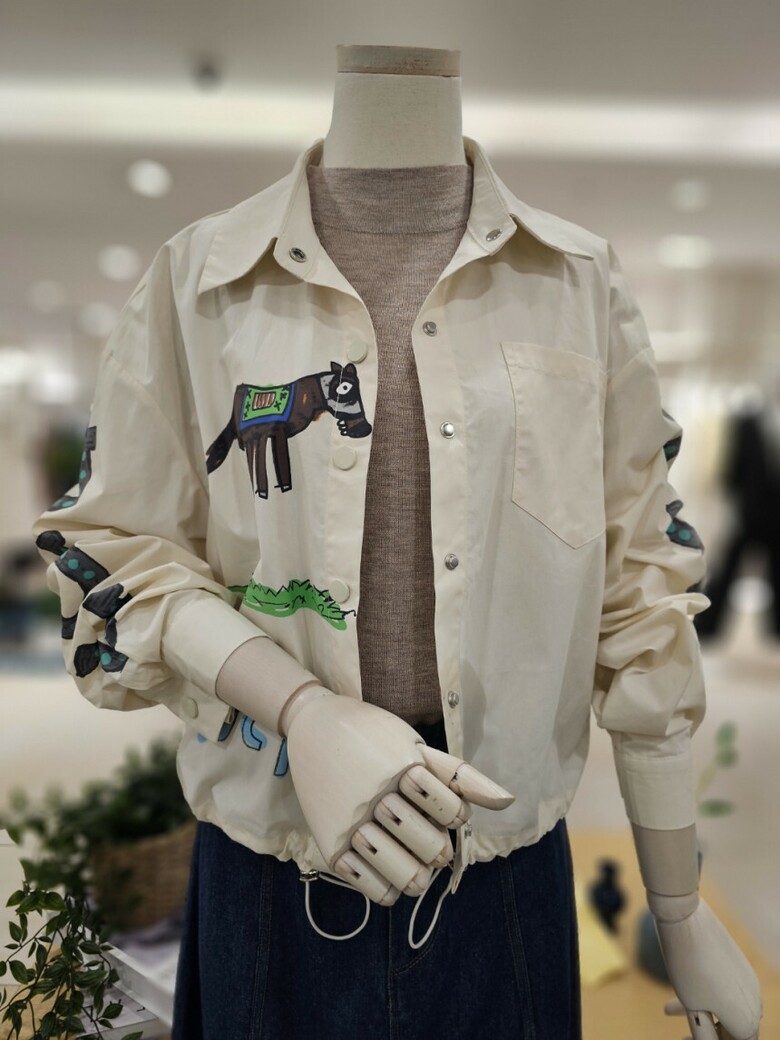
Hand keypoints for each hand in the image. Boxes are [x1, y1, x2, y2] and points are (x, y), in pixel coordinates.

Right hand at [284, 692, 513, 903]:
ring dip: (417, 876)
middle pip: (427, 844)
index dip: (456, 817)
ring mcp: (350, 820)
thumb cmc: (373, 735)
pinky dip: (386, 889)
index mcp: (402, 767)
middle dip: (439, 850)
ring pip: (400, 871)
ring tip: (419, 869)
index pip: (450, 811)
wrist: (313, 725)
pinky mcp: (329, 841)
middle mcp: (375, 795)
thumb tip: (508, 801)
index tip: (448, 812)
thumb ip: (460, 776)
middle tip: (435, 848)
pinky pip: (366, 884)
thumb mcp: (417, 746)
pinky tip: (390, 874)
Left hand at [651, 896, 760, 1039]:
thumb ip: (704, 1031)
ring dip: (702, 1012)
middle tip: (682, 1033)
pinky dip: (704, 994)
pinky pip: (724, 987)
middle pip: (733, 1028)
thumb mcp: (693, 1007)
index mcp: (747, 1018)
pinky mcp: (735, 961)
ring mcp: (746, 978)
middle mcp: (754, 999)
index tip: (687, 1038)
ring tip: (668, 1008)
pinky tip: (679, 989)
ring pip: (725, 1006)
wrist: (684, 915)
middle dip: (707, 1031)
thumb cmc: (688, 966)